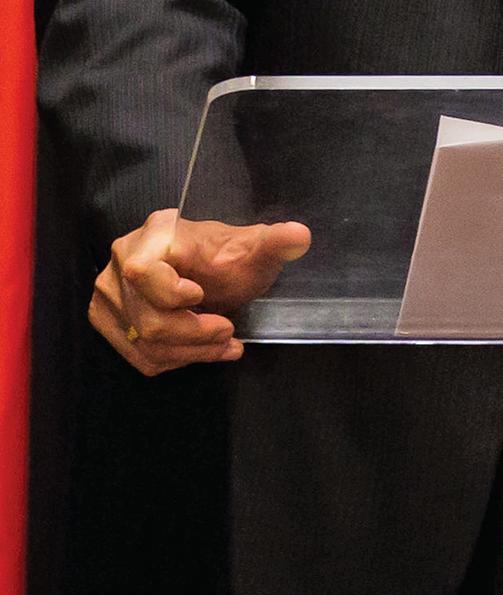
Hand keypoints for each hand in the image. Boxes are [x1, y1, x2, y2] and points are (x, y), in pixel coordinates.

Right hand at [90, 207, 311, 375]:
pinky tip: (202, 352)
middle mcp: (122, 260)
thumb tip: (300, 236)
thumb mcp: (252, 249)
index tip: (201, 296)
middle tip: (227, 331)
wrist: (207, 269)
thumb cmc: (226, 256)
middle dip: (194, 333)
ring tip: (224, 345)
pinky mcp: (111, 321)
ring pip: (143, 342)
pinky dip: (176, 360)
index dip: (169, 293)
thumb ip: (273, 242)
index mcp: (154, 235)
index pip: (142, 271)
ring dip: (190, 352)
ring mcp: (110, 294)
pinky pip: (139, 356)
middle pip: (146, 318)